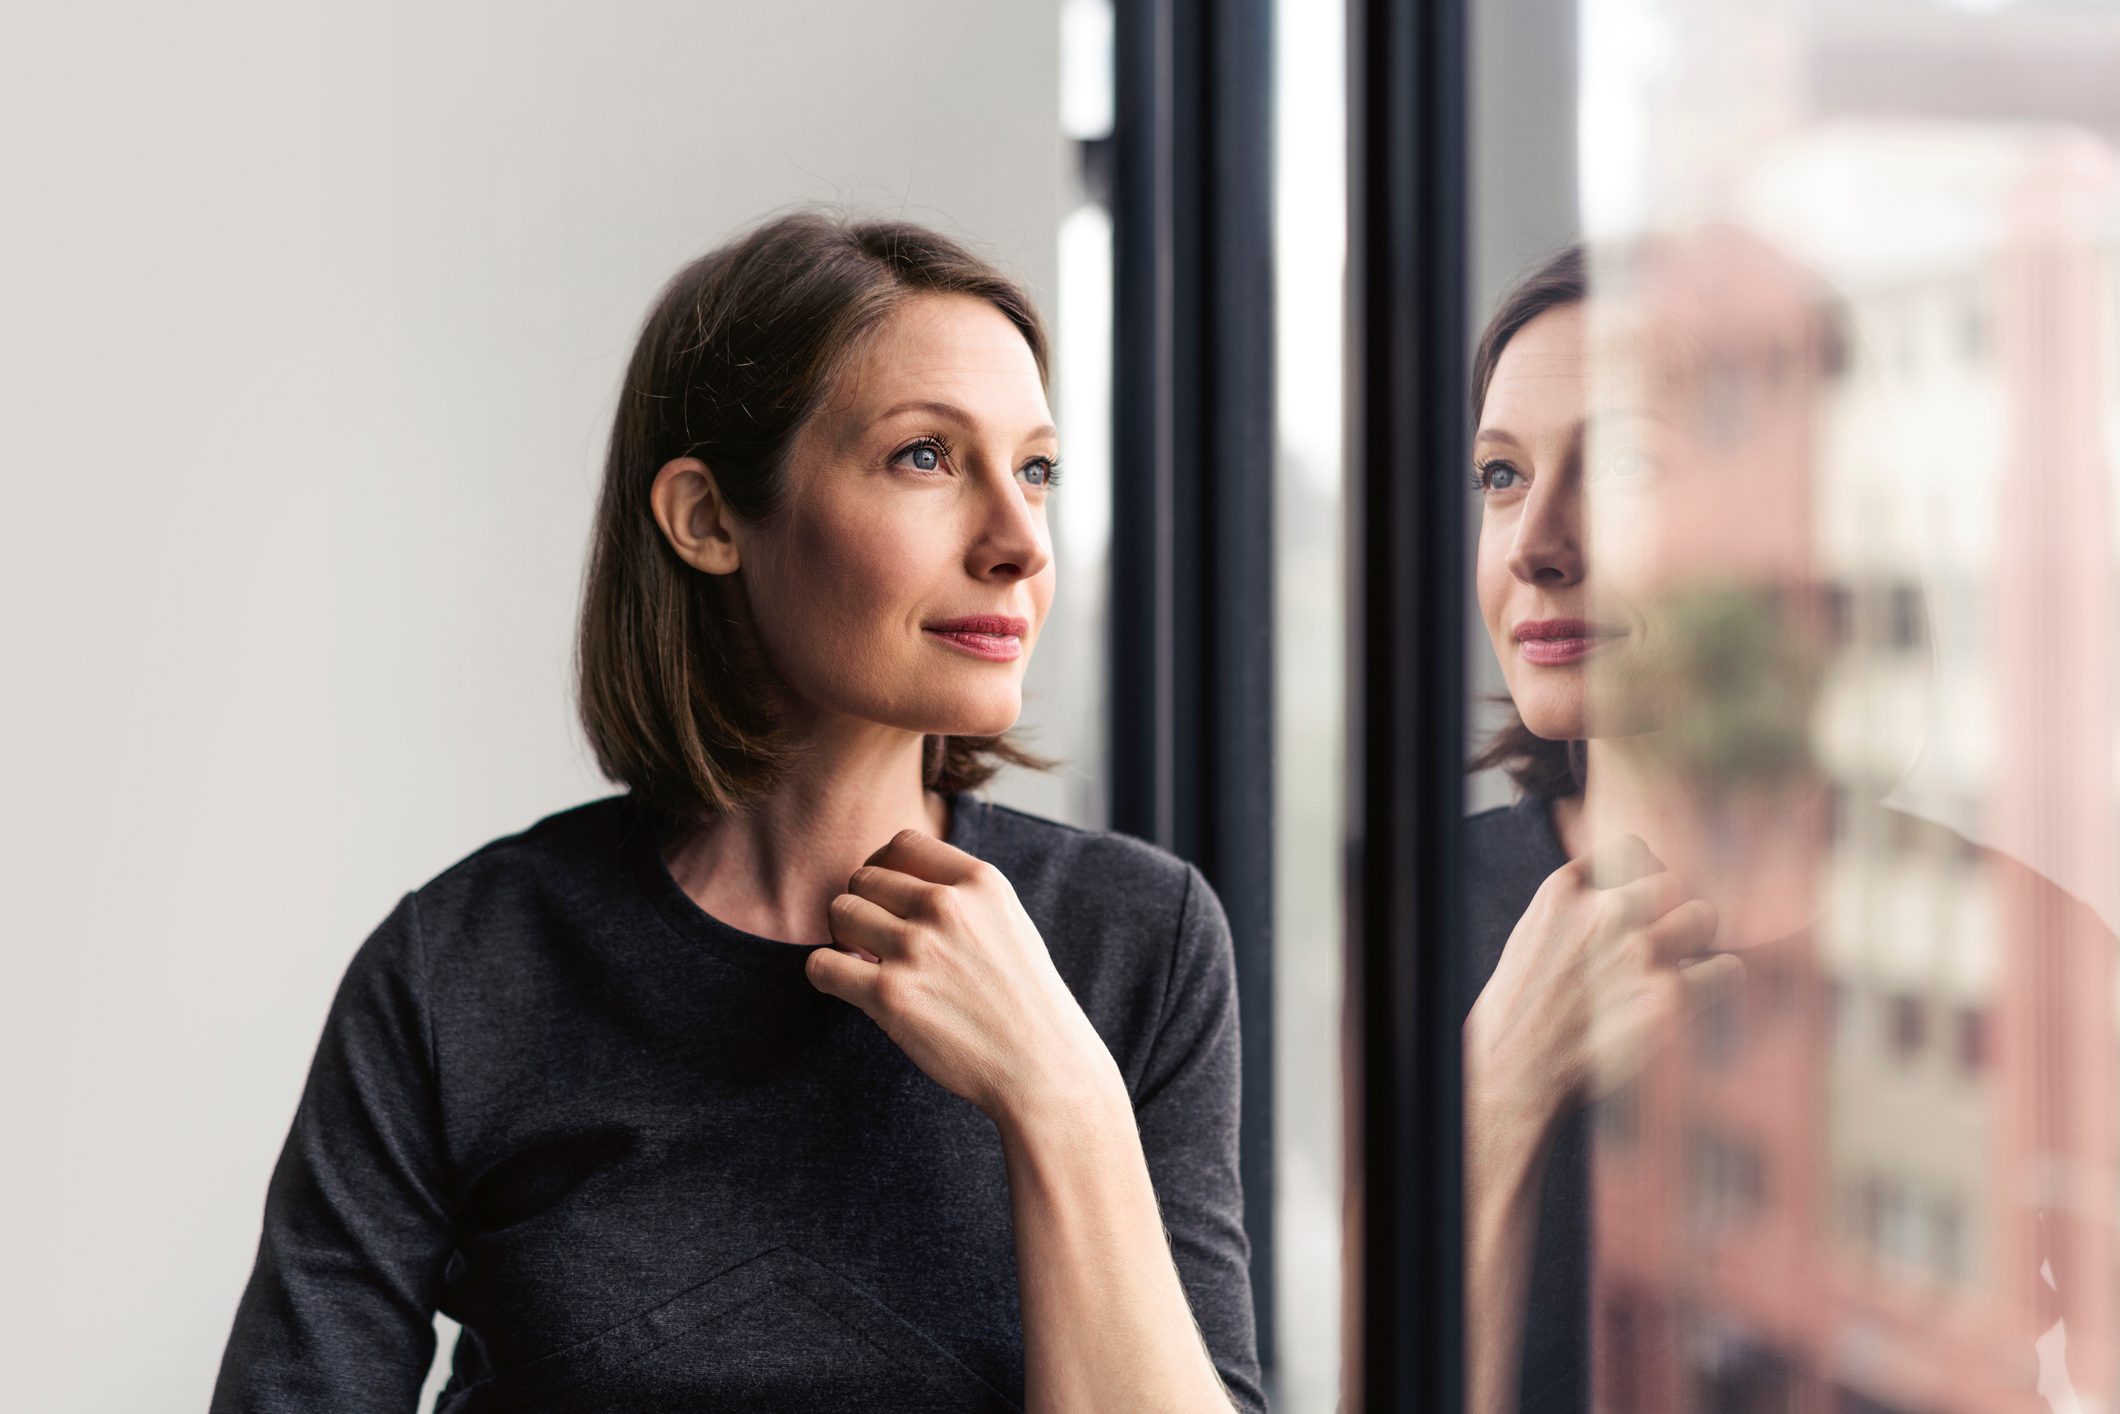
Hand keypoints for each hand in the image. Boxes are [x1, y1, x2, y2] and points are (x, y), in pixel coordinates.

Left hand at [803, 829, 1120, 1124]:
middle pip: (864, 877)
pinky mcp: (890, 995)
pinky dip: (827, 973)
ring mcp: (917, 949)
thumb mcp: (1008, 922)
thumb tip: (894, 881)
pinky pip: (822, 964)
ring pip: (840, 912)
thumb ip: (961, 894)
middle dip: (863, 906)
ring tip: (865, 961)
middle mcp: (946, 906)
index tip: (886, 898)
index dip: (883, 867)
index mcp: (980, 881)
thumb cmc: (1025, 1000)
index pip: (903, 841)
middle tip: (875, 940)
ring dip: (843, 937)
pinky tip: (851, 986)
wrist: (1043, 1066)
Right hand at [1466, 834, 1741, 1137]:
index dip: (1645, 875)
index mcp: (1566, 891)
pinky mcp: (1670, 998)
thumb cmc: (1525, 1005)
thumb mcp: (1535, 929)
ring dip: (1696, 943)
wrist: (1517, 1069)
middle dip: (1671, 911)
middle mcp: (1605, 913)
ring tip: (1679, 968)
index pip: (1633, 848)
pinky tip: (1699, 993)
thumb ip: (1579, 899)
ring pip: (1705, 917)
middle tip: (1661, 944)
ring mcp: (1640, 953)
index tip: (1641, 904)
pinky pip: (1727, 969)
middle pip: (1675, 883)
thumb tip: (1630, 880)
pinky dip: (1719, 981)